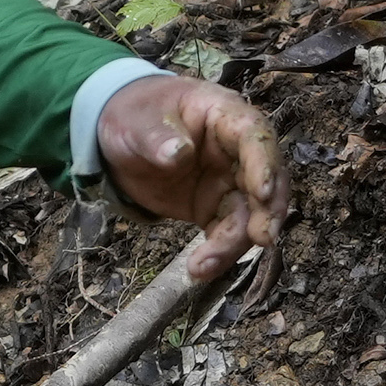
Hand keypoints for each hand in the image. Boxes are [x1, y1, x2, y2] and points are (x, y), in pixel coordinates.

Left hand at [93, 73, 284, 267]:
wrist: (119, 137)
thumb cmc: (134, 115)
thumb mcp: (136, 121)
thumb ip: (157, 137)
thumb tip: (178, 154)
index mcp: (224, 116)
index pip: (255, 137)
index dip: (263, 164)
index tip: (261, 192)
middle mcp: (236, 151)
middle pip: (265, 181)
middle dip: (266, 212)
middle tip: (262, 239)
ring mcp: (228, 181)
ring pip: (248, 214)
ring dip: (235, 243)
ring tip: (205, 266)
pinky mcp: (214, 208)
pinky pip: (225, 232)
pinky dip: (218, 253)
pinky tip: (200, 270)